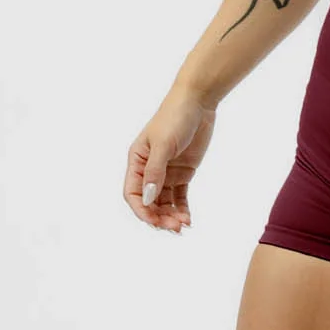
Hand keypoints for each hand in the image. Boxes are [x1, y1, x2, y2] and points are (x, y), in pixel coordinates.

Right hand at [125, 90, 216, 233]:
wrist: (198, 103)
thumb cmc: (175, 117)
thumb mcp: (164, 144)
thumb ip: (155, 172)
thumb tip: (147, 198)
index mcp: (136, 161)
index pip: (132, 193)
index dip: (141, 210)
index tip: (154, 222)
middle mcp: (149, 170)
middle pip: (149, 202)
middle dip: (158, 217)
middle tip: (174, 227)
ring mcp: (166, 173)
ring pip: (164, 203)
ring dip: (171, 216)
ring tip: (183, 225)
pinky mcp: (182, 174)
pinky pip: (179, 197)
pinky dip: (182, 209)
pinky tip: (188, 219)